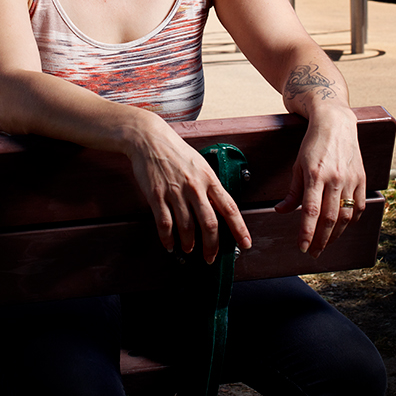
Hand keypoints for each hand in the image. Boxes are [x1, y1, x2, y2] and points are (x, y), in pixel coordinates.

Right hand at [125, 118, 252, 263]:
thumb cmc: (176, 151)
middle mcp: (195, 187)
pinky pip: (165, 225)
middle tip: (211, 257)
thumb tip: (218, 208)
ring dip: (189, 243)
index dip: (239, 229)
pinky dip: (168, 239)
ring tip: (189, 249)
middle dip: (212, 246)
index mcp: (208, 178)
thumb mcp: (200, 165)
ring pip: (187, 228)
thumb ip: (209, 186)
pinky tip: (170, 245)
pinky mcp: (157, 196)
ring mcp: (175, 192)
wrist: (150, 139)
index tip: (245, 244)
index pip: (230, 208)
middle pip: (209, 224)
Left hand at [274, 105, 364, 256]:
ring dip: (336, 235)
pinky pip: (359, 207)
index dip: (307, 233)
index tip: (302, 248)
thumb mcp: (297, 166)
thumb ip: (292, 192)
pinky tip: (343, 228)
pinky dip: (352, 221)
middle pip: (330, 219)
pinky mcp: (362, 179)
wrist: (336, 123)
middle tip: (313, 253)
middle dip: (321, 240)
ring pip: (346, 217)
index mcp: (315, 175)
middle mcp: (335, 179)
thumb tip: (281, 211)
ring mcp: (351, 179)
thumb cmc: (313, 144)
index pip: (311, 212)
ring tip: (326, 244)